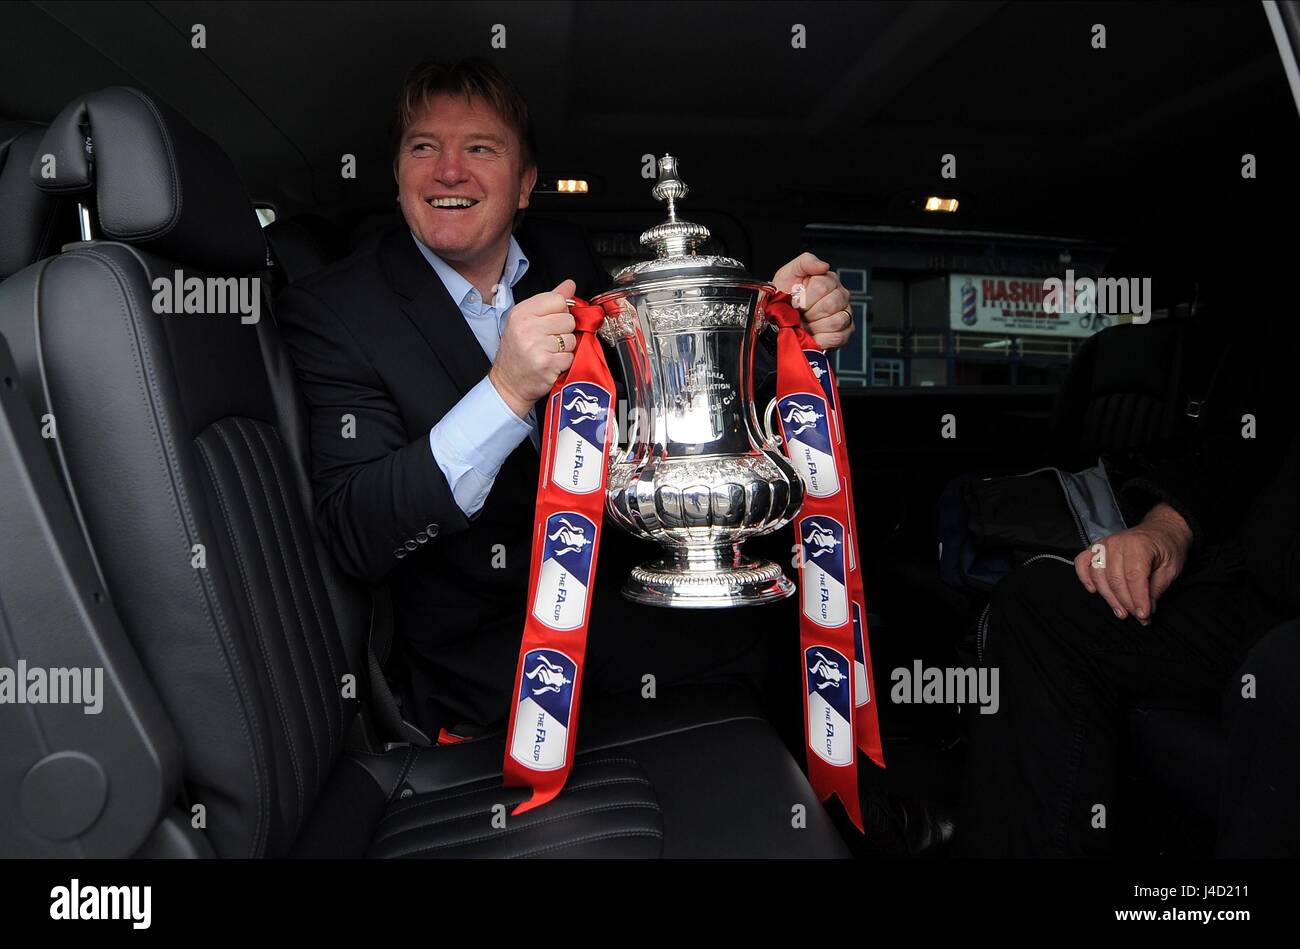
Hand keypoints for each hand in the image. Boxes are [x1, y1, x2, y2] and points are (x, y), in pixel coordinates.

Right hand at [489, 279, 576, 417]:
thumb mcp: (527, 321)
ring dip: (565, 348)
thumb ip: (549, 301)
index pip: (558, 300)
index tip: (551, 323)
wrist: (509, 384)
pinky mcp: (546, 363)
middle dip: (564, 331)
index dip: (561, 312)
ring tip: (549, 352)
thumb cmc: (518, 352)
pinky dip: (564, 362)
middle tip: (549, 341)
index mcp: (521, 312)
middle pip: (568, 319)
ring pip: (571, 338)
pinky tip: (551, 363)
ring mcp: (536, 345)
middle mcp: (526, 327)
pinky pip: (570, 356)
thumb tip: (570, 284)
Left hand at [772, 252, 853, 349]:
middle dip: (809, 312)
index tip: (795, 301)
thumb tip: (824, 265)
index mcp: (829, 280)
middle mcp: (840, 296)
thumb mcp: (789, 273)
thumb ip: (806, 262)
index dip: (805, 297)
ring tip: (807, 323)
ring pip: (836, 321)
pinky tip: (813, 335)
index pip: (822, 286)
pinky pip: (838, 337)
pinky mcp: (845, 333)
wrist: (779, 318)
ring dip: (816, 326)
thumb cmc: (785, 296)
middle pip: (831, 304)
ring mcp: (845, 315)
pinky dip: (823, 339)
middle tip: (801, 313)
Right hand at [1073, 502, 1192, 624]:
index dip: (1138, 599)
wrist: (1161, 530)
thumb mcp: (1171, 568)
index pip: (1134, 577)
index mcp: (1138, 545)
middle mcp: (1117, 543)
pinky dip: (1084, 578)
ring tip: (1121, 611)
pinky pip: (1082, 563)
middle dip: (1126, 602)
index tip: (1144, 615)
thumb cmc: (1167, 548)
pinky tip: (1094, 591)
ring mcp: (1103, 544)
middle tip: (1137, 616)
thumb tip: (1145, 610)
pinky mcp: (1096, 547)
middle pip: (1115, 579)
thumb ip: (1156, 589)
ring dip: (1108, 597)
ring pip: (1098, 576)